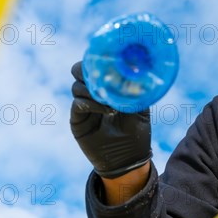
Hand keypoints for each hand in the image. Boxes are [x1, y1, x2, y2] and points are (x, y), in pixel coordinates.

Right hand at [70, 61, 151, 178]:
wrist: (128, 159)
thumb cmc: (136, 132)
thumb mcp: (140, 107)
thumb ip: (136, 89)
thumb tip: (137, 69)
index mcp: (107, 85)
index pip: (95, 64)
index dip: (98, 58)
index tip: (108, 57)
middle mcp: (92, 92)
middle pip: (78, 70)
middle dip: (87, 69)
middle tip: (101, 75)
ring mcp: (83, 105)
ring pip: (77, 86)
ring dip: (93, 89)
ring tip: (111, 99)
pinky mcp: (78, 120)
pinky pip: (78, 103)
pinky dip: (91, 103)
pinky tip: (107, 110)